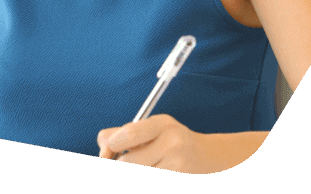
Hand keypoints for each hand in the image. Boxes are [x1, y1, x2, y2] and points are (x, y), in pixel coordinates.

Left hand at [96, 114, 225, 173]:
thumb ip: (121, 134)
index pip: (128, 134)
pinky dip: (146, 179)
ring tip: (144, 166)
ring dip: (134, 174)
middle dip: (120, 166)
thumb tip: (103, 150)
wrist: (207, 158)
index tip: (108, 153)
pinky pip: (148, 186)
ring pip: (136, 175)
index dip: (110, 147)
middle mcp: (172, 143)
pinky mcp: (178, 180)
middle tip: (126, 163)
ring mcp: (178, 165)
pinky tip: (153, 171)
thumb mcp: (151, 129)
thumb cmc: (171, 142)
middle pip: (127, 163)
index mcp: (162, 124)